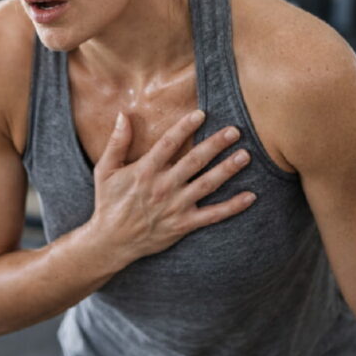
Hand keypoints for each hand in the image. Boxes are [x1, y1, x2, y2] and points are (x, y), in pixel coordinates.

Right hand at [88, 110, 254, 266]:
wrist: (111, 241)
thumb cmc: (109, 202)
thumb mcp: (105, 170)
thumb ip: (116, 143)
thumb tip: (122, 115)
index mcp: (145, 171)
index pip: (169, 143)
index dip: (185, 127)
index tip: (202, 114)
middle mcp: (163, 186)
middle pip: (194, 160)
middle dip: (216, 144)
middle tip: (235, 130)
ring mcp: (176, 206)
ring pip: (207, 184)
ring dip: (228, 169)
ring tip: (245, 156)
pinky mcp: (184, 224)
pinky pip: (213, 215)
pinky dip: (233, 206)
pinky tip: (250, 196)